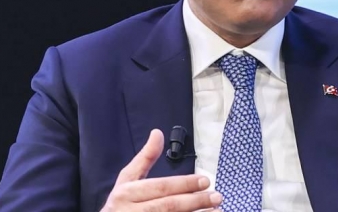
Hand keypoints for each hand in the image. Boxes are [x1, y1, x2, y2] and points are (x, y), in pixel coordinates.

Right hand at [101, 129, 222, 210]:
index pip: (160, 187)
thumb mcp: (127, 179)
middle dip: (195, 201)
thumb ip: (145, 158)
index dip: (184, 184)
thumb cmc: (121, 202)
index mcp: (127, 193)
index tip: (205, 180)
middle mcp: (131, 211)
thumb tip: (158, 133)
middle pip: (168, 206)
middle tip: (217, 196)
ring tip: (217, 211)